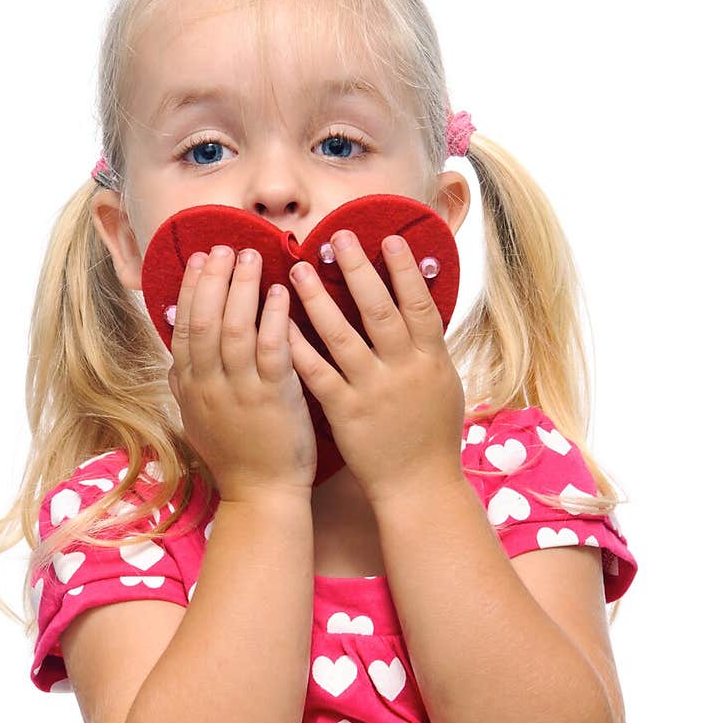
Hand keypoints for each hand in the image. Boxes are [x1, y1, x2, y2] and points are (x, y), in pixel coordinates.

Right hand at [168, 245, 316, 502]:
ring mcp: (241, 393)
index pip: (185, 328)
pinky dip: (274, 319)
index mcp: (190, 388)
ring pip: (235, 330)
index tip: (200, 259)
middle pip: (206, 321)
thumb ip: (185, 388)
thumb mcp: (198, 422)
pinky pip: (271, 351)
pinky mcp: (274, 400)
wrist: (262, 496)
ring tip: (252, 257)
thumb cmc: (235, 458)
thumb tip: (173, 360)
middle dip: (215, 279)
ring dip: (243, 289)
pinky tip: (282, 293)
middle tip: (225, 246)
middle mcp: (209, 387)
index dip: (192, 290)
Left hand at [286, 231, 464, 506]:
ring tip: (296, 269)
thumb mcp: (443, 385)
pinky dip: (298, 347)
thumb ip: (428, 348)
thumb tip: (420, 310)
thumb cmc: (432, 435)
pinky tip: (279, 324)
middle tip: (338, 236)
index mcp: (431, 359)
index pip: (419, 304)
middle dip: (359, 270)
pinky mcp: (346, 412)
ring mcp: (373, 390)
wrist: (419, 486)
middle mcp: (403, 369)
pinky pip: (317, 373)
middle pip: (380, 309)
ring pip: (342, 336)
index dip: (404, 270)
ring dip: (318, 299)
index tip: (387, 237)